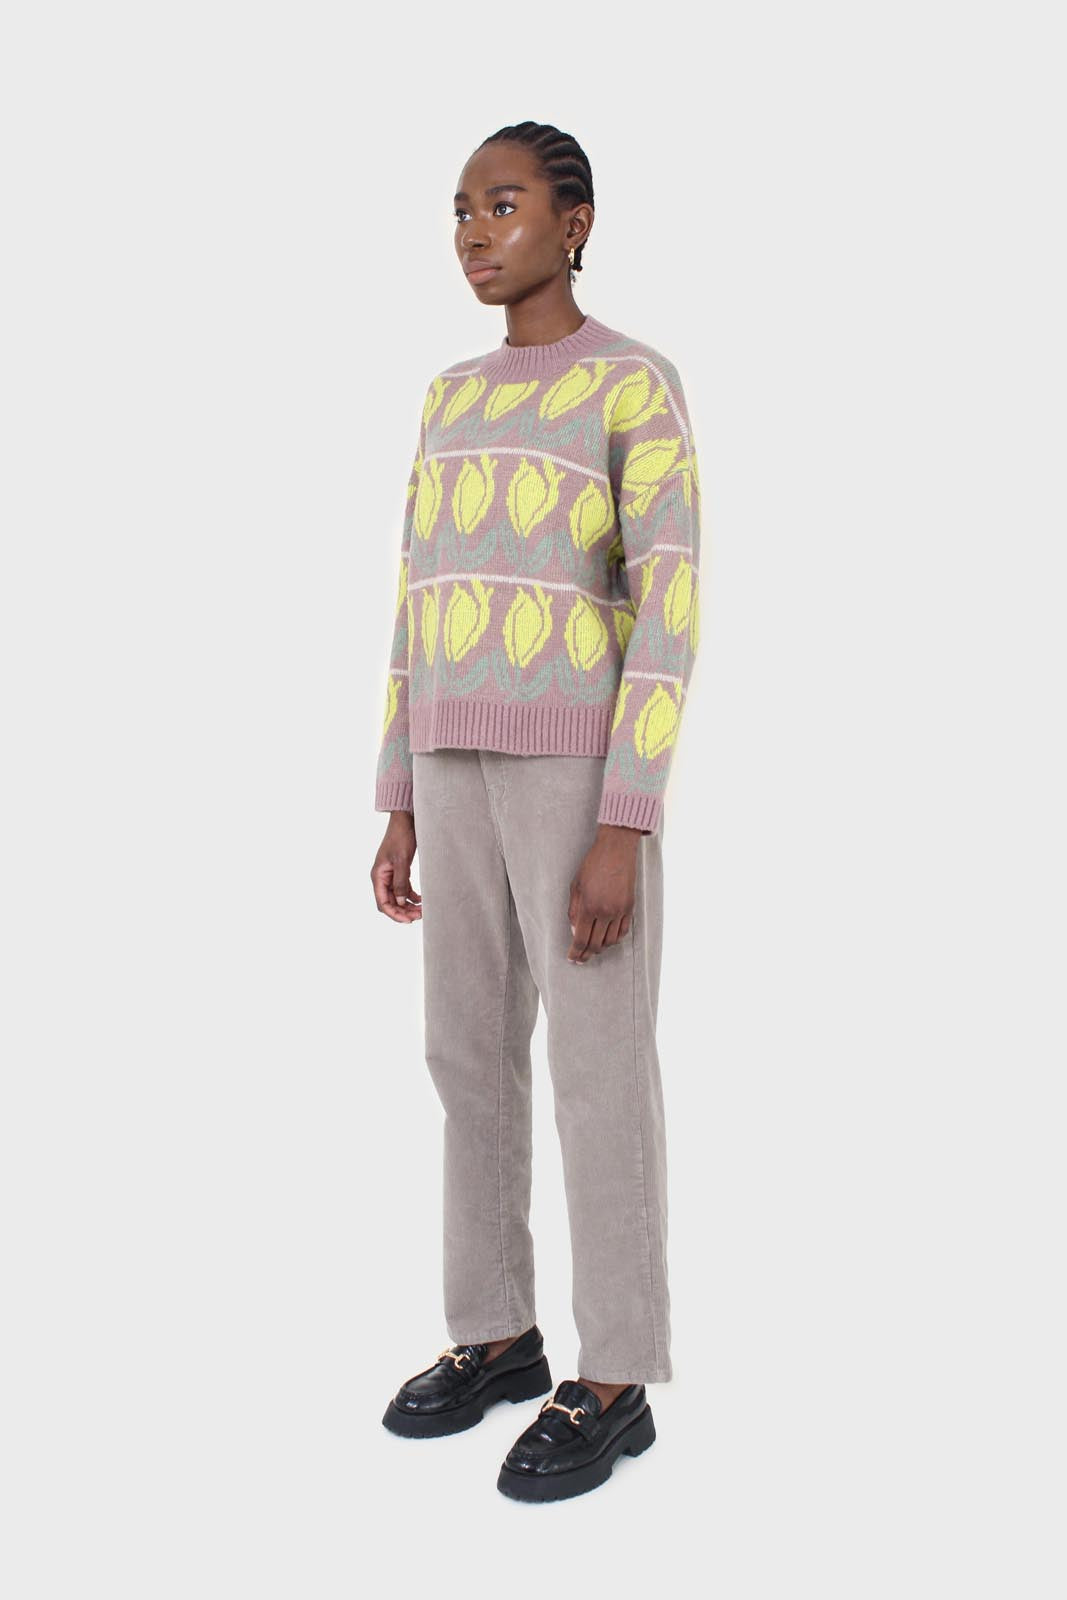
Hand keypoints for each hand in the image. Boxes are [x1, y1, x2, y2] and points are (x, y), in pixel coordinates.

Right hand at [371, 811, 421, 922]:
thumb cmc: (400, 837)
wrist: (405, 821)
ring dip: (408, 906)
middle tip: (419, 916)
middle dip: (403, 911)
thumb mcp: (401, 861)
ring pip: (398, 898)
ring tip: (422, 910)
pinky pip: (404, 889)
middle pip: (390, 903)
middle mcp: (382, 878)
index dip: (394, 914)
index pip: (382, 903)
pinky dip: (412, 896)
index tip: (408, 920)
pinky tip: (421, 900)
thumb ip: (400, 882)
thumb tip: (401, 903)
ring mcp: (390, 875)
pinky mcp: (400, 872)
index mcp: (378, 876)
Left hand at [566, 824, 640, 962]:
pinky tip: (607, 939)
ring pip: (611, 941)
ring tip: (592, 949)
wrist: (616, 850)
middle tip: (580, 959)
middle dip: (586, 955)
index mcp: (589, 906)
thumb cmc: (592, 865)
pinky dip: (614, 939)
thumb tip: (575, 931)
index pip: (581, 939)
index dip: (576, 952)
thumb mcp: (575, 887)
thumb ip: (574, 911)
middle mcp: (605, 912)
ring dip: (600, 948)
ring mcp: (620, 911)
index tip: (572, 958)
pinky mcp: (630, 907)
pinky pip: (622, 931)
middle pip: (596, 944)